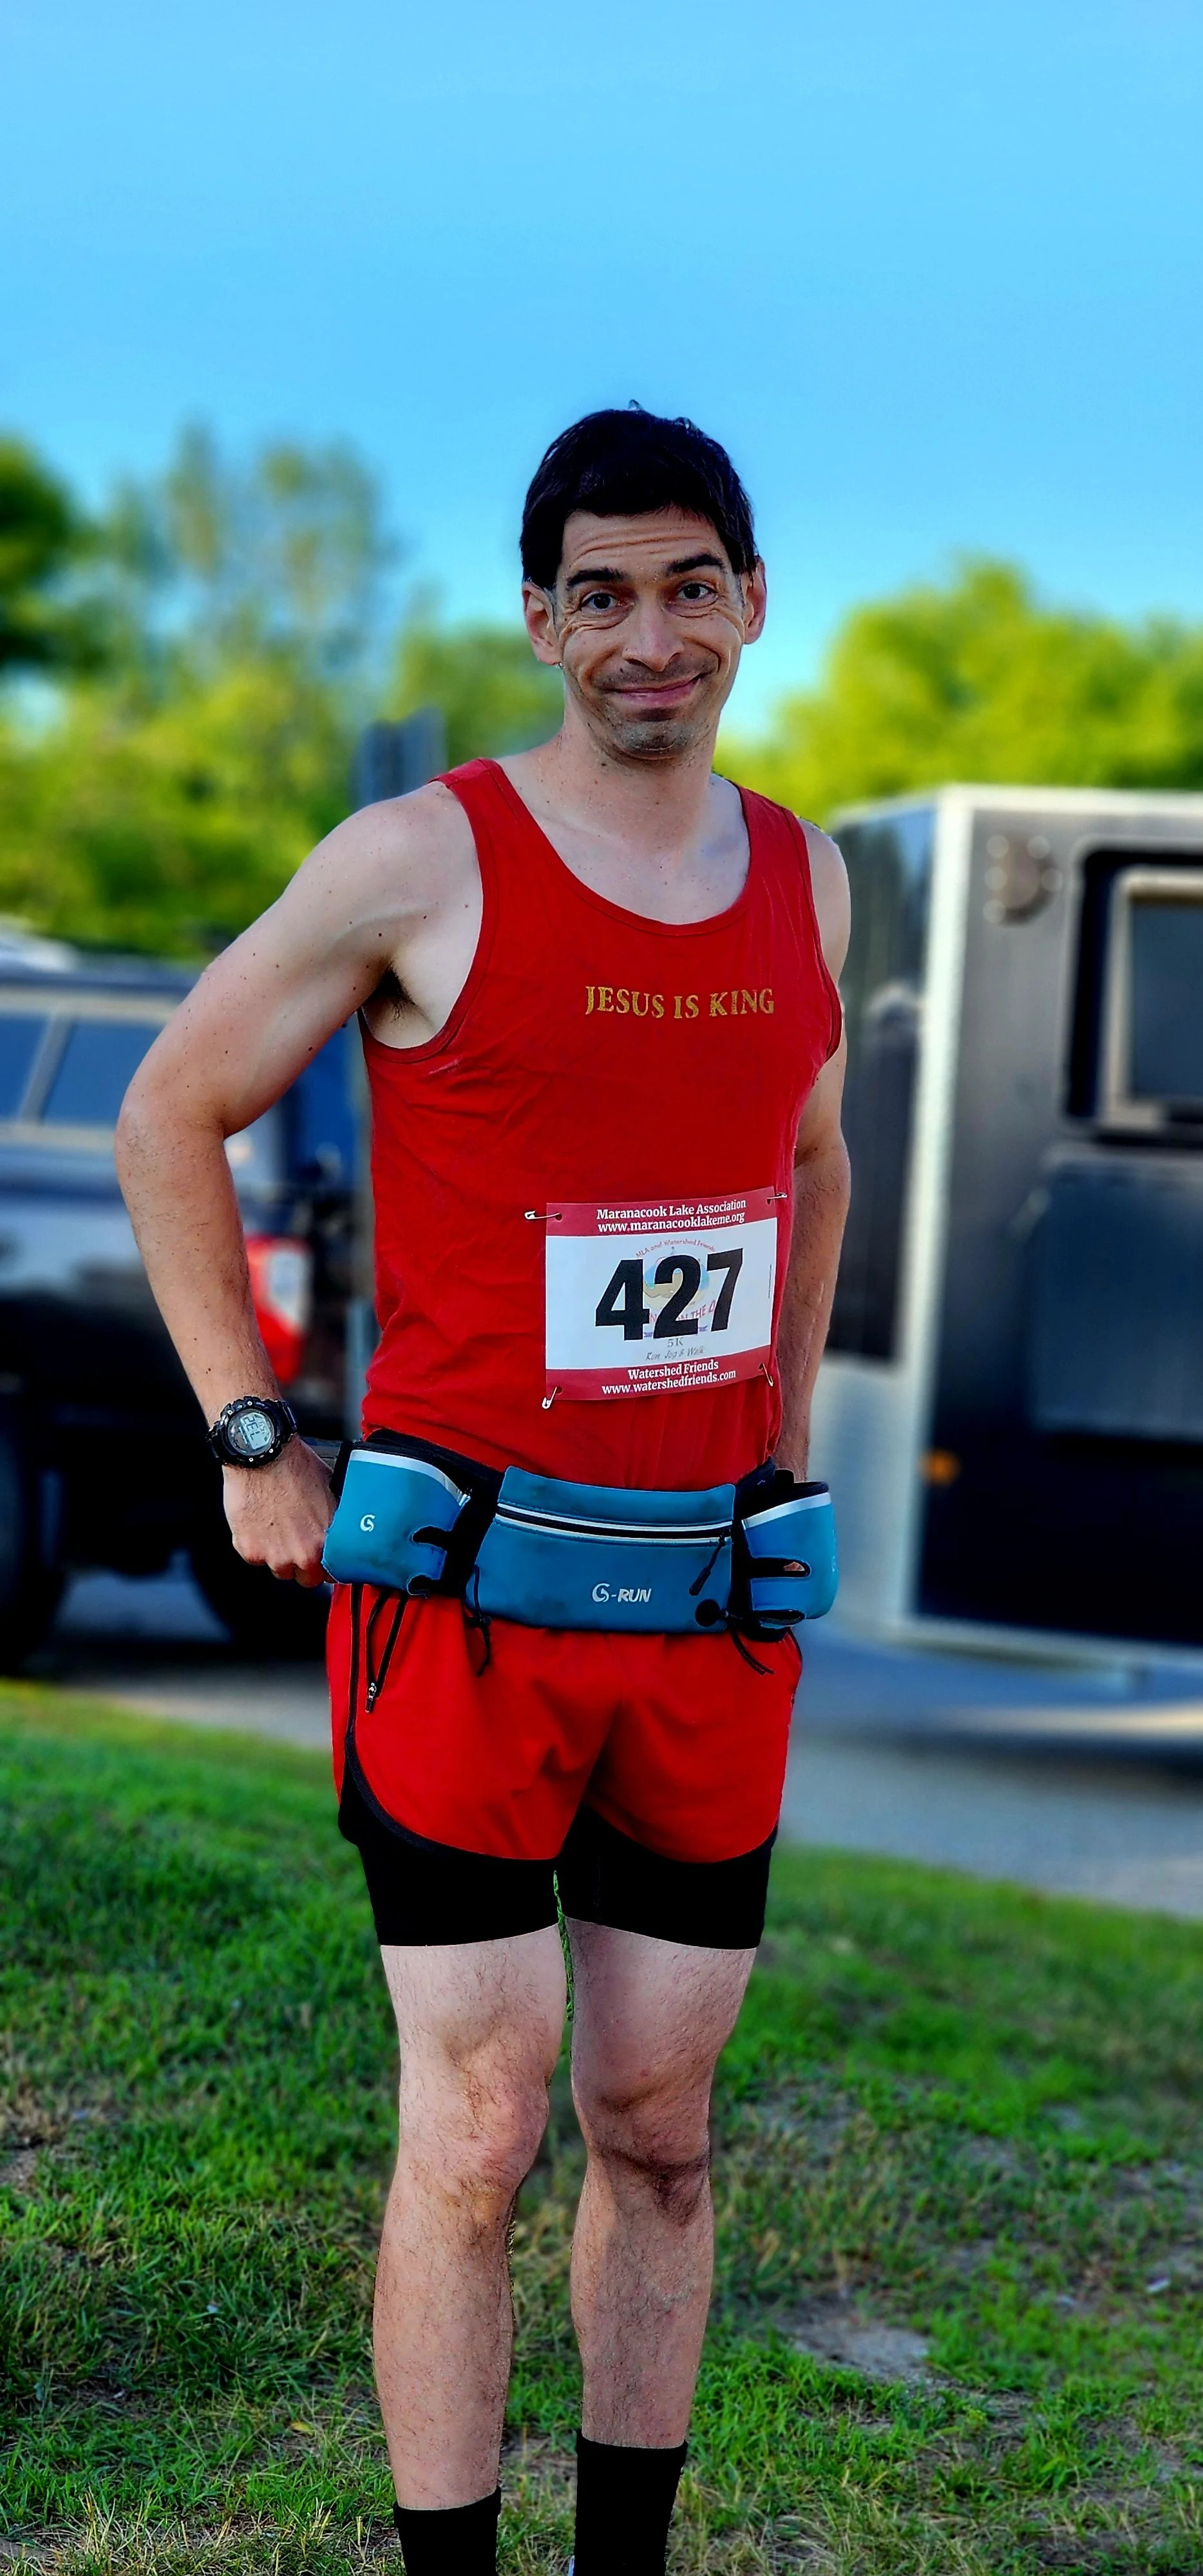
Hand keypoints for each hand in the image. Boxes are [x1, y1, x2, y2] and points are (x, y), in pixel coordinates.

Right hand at [222, 1439, 333, 1585]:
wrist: (262, 1455)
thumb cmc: (295, 1467)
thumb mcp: (330, 1493)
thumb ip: (334, 1522)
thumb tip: (340, 1530)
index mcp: (325, 1543)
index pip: (333, 1575)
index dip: (329, 1565)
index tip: (325, 1560)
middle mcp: (300, 1555)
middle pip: (307, 1579)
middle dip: (305, 1565)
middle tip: (300, 1542)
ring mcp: (272, 1556)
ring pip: (280, 1570)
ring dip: (280, 1556)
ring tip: (279, 1528)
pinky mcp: (248, 1550)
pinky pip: (256, 1558)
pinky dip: (258, 1545)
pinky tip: (261, 1523)